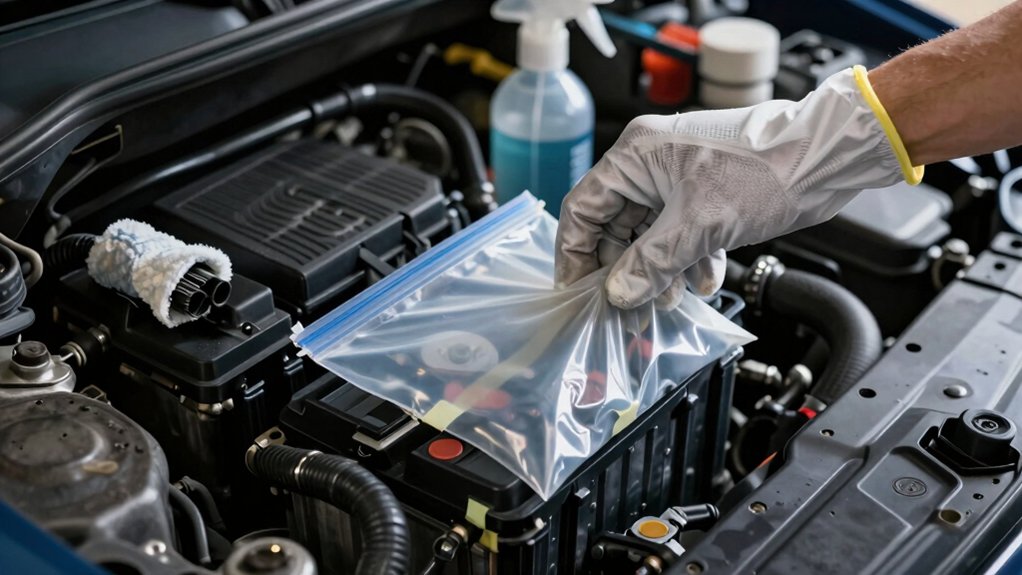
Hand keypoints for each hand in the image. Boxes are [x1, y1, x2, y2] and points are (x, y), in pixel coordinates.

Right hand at [556, 68, 908, 308]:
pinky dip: (686, 261)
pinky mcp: (703, 194)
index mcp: (636, 155)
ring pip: (650, 234)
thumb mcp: (700, 225)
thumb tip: (619, 292)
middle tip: (626, 304)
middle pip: (616, 226)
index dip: (575, 254)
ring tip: (668, 300)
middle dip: (625, 269)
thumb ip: (652, 263)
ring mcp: (677, 178)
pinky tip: (703, 282)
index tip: (577, 289)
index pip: (584, 208)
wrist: (824, 157)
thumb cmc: (767, 168)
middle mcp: (650, 162)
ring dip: (658, 271)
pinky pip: (679, 234)